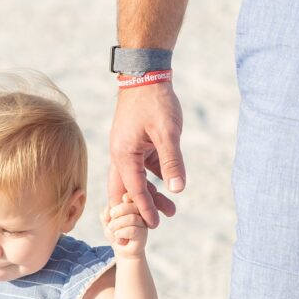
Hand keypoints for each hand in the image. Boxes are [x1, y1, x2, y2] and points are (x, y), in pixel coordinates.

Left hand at [102, 193, 147, 257]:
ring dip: (118, 224)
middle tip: (110, 221)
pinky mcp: (143, 234)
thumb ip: (107, 212)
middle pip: (132, 205)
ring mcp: (143, 223)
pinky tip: (118, 238)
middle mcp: (141, 212)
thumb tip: (110, 210)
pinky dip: (121, 233)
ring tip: (112, 230)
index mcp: (133, 205)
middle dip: (117, 212)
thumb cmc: (116, 232)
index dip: (123, 199)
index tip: (113, 210)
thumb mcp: (107, 221)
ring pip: (132, 218)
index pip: (130, 196)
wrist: (122, 250)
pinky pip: (133, 230)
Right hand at [108, 81, 184, 229]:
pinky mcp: (136, 143)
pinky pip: (143, 168)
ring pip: (136, 180)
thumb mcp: (168, 132)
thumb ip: (172, 162)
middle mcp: (121, 155)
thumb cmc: (155, 101)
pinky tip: (168, 187)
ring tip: (171, 210)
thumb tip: (177, 189)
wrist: (145, 72)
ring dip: (150, 195)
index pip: (134, 190)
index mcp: (124, 155)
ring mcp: (127, 149)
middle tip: (153, 225)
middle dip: (139, 209)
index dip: (144, 209)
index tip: (153, 226)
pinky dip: (153, 180)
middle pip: (125, 191)